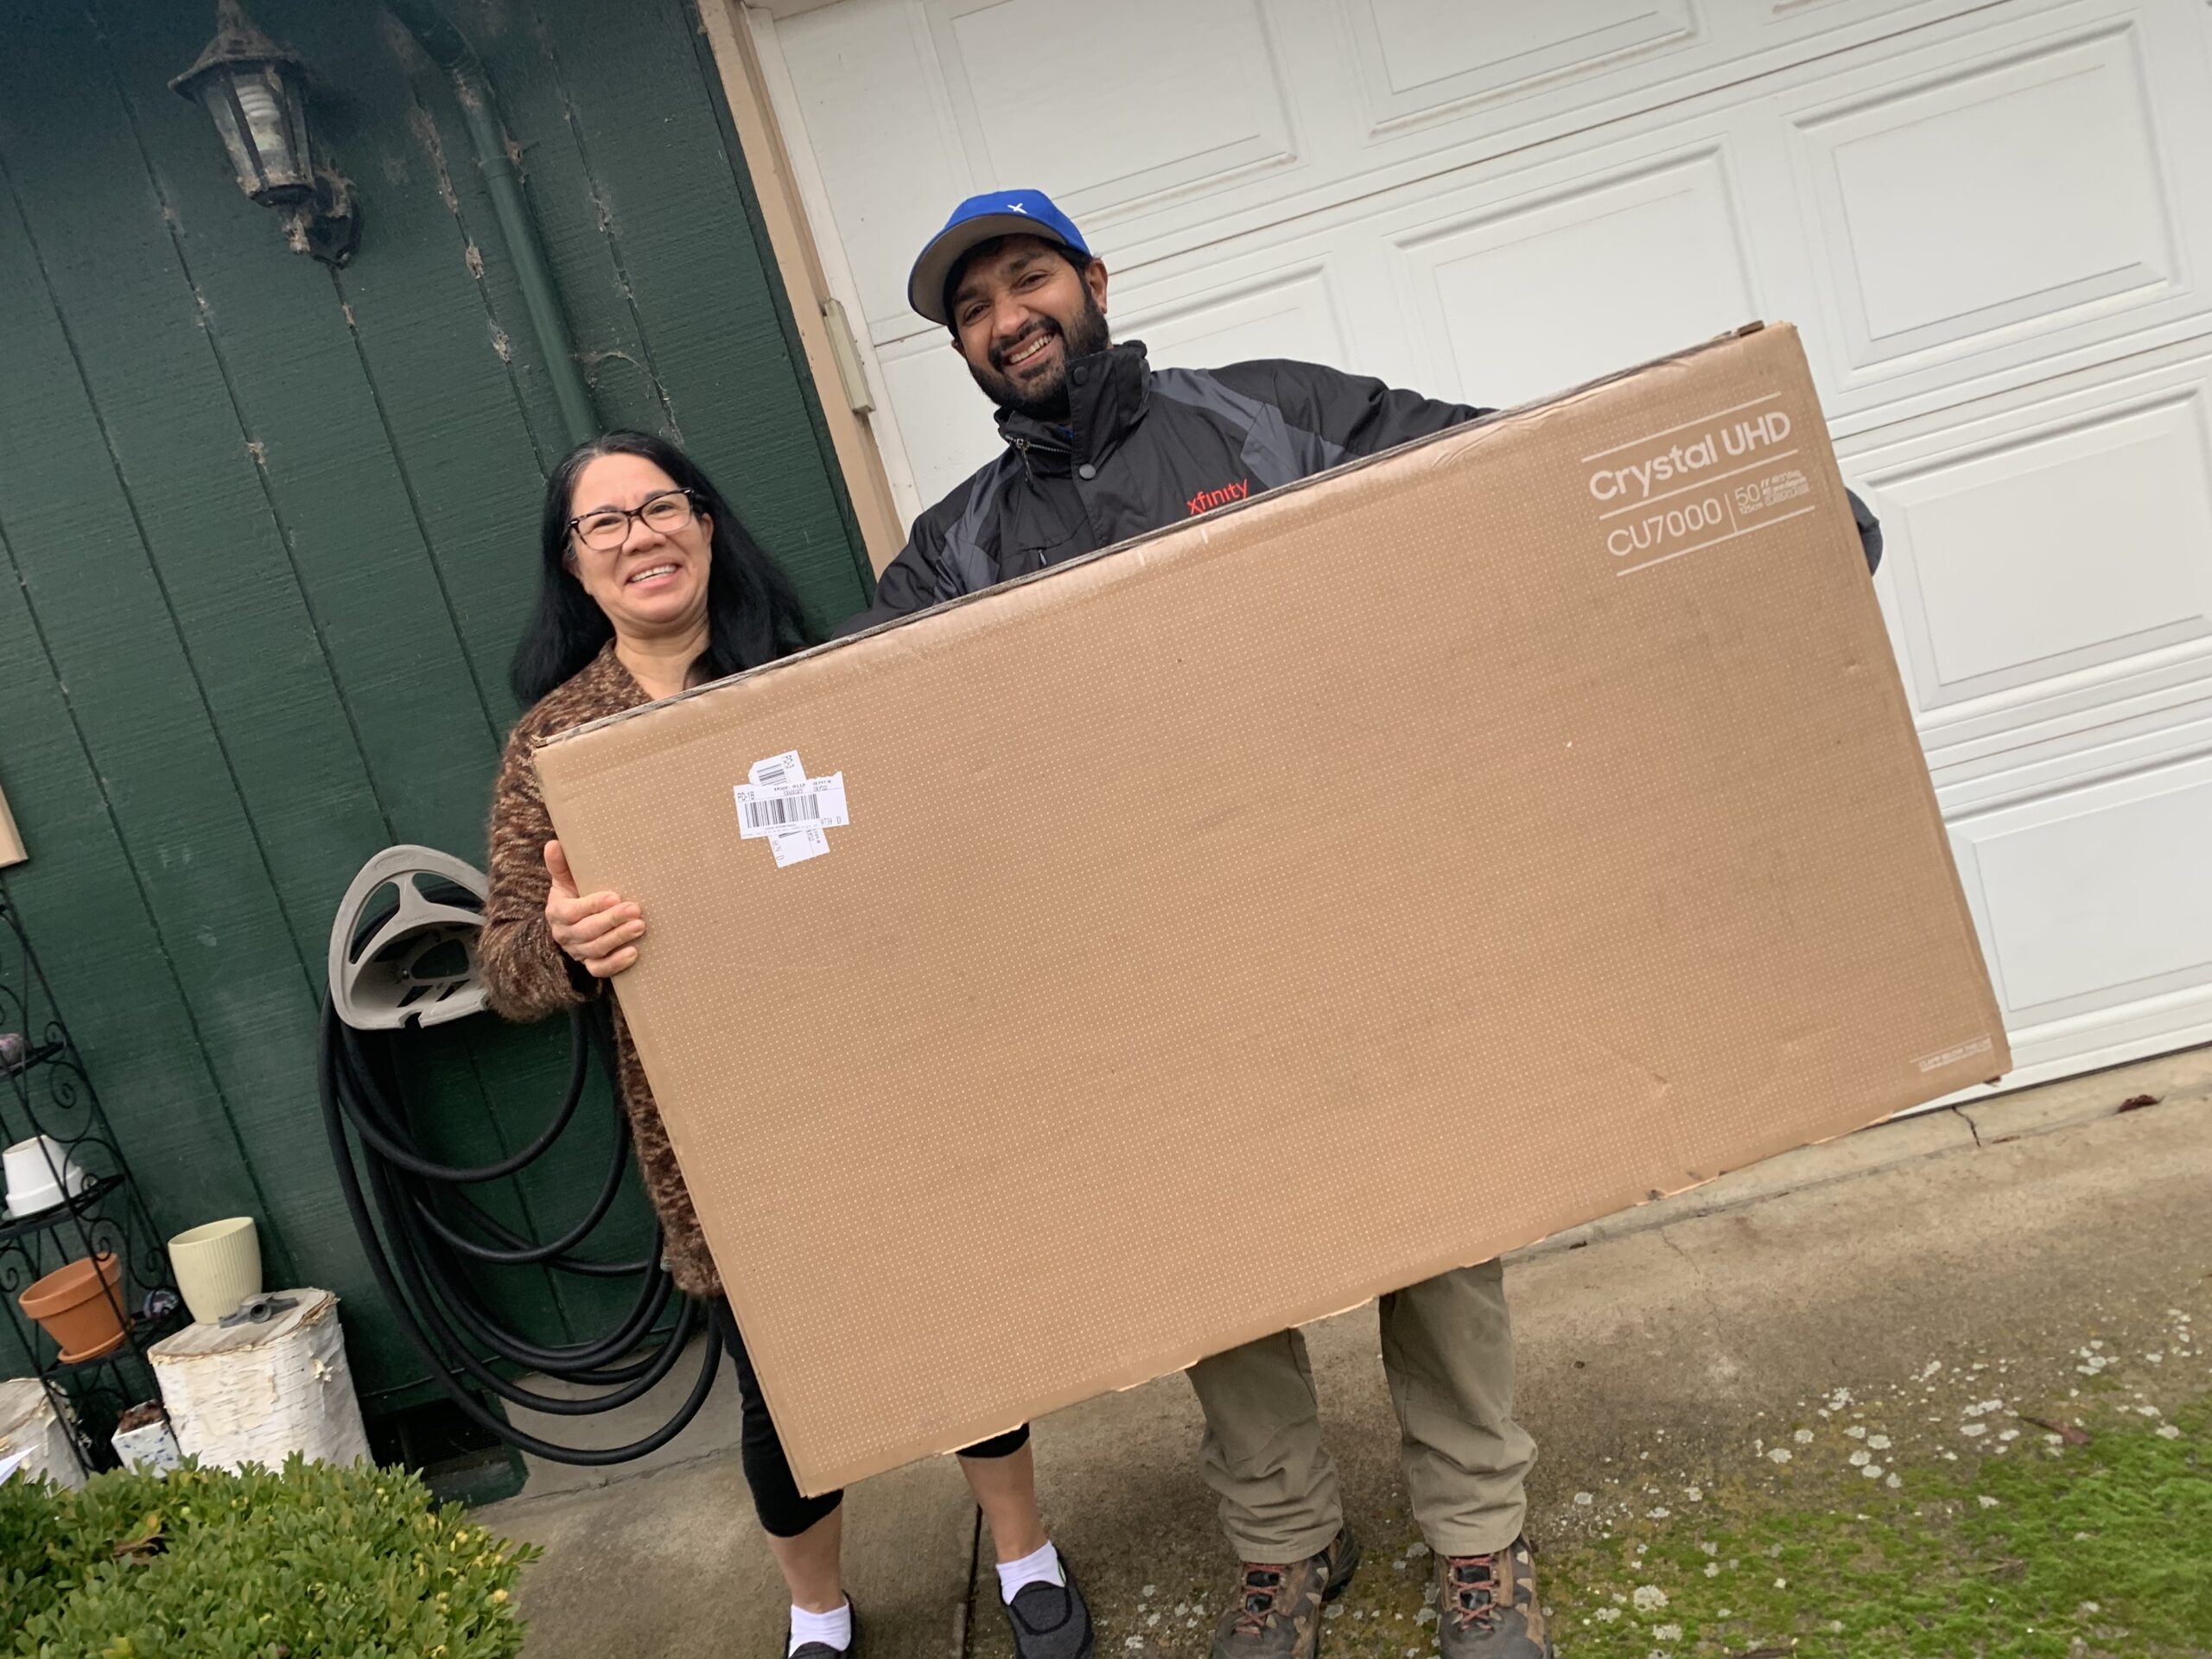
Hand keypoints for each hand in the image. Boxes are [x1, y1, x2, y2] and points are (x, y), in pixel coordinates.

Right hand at [543, 840, 642, 977]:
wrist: (571, 927)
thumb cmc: (573, 897)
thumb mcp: (564, 881)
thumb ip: (560, 865)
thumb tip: (554, 843)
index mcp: (557, 912)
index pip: (572, 912)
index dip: (592, 905)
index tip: (615, 896)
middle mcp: (565, 935)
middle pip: (586, 931)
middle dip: (611, 921)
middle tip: (635, 910)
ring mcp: (577, 952)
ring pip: (596, 950)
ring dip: (619, 939)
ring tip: (640, 926)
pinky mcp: (590, 965)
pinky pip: (600, 970)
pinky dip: (616, 964)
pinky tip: (634, 953)